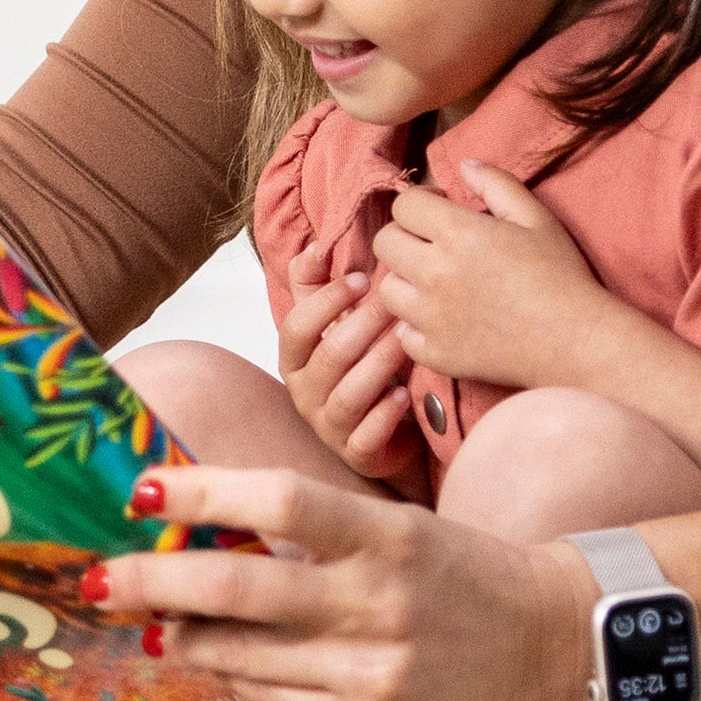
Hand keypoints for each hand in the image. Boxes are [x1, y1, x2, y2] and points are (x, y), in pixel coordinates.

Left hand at [129, 459, 588, 700]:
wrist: (554, 647)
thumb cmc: (451, 573)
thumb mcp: (393, 529)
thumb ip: (308, 529)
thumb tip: (190, 522)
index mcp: (388, 536)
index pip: (281, 501)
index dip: (203, 492)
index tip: (141, 489)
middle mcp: (382, 605)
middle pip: (240, 588)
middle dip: (153, 581)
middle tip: (99, 578)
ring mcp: (379, 675)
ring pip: (244, 655)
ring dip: (185, 636)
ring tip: (153, 621)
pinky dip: (240, 680)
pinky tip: (225, 664)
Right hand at [276, 271, 419, 481]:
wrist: (378, 434)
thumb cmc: (355, 370)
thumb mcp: (330, 327)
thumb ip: (315, 287)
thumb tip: (316, 246)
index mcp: (293, 360)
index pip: (297, 327)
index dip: (327, 302)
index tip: (363, 279)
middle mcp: (303, 393)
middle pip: (329, 356)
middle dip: (364, 325)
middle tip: (398, 302)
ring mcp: (328, 426)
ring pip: (348, 393)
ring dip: (379, 363)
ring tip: (407, 340)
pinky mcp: (356, 453)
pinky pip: (366, 436)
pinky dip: (385, 415)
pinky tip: (405, 395)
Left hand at [372, 162, 625, 401]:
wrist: (579, 342)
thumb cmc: (561, 276)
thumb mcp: (536, 218)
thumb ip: (496, 184)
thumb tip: (463, 164)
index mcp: (457, 234)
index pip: (404, 206)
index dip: (421, 202)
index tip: (440, 211)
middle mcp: (434, 274)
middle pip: (384, 243)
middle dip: (405, 236)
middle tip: (434, 245)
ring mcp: (431, 318)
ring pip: (387, 290)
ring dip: (406, 282)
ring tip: (437, 283)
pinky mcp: (436, 353)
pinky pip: (404, 335)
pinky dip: (418, 328)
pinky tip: (444, 320)